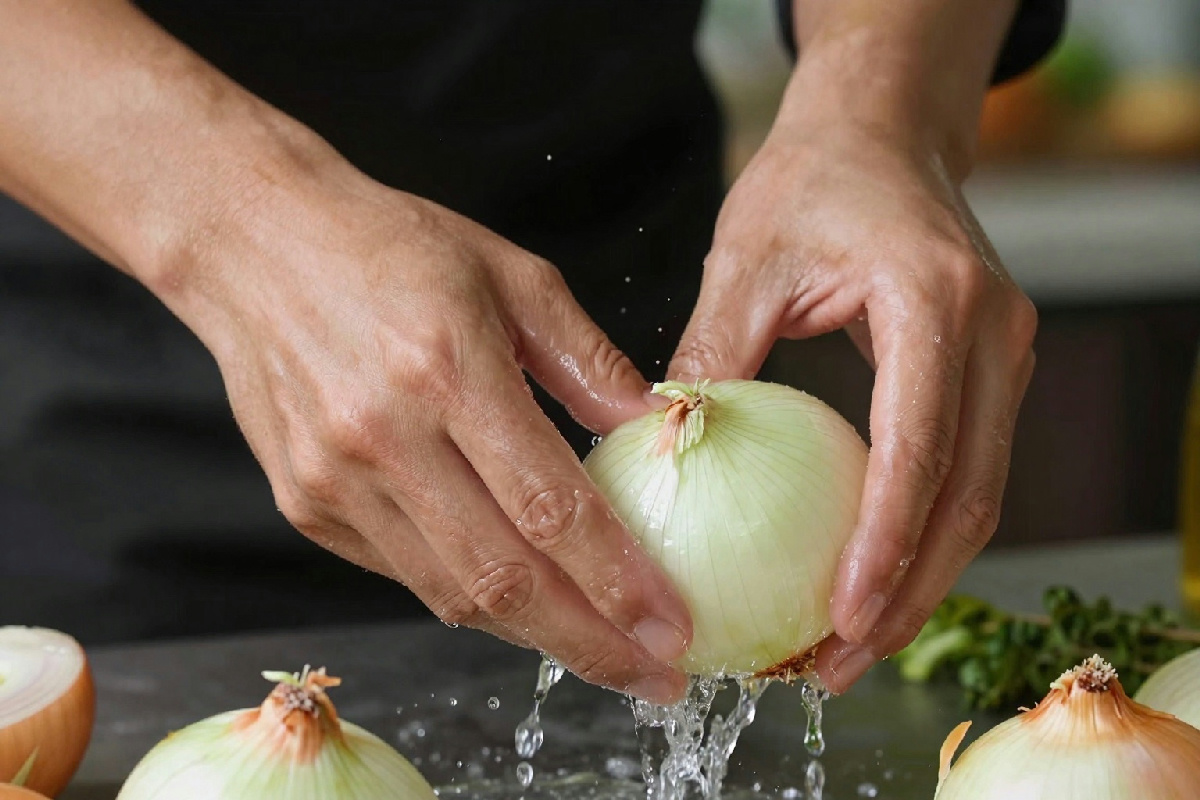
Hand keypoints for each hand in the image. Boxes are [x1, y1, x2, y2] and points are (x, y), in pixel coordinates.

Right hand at [164, 167, 691, 702]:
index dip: (620, 582)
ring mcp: (335, 480)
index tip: (673, 626)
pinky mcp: (306, 505)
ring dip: (536, 635)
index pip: (551, 509)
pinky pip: (406, 574)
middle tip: (656, 679)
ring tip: (603, 651)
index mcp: (449, 368)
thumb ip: (587, 359)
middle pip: (504, 579)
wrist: (256, 245)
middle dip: (592, 644)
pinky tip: (520, 597)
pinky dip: (472, 596)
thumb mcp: (511, 274)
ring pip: (452, 594)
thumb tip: (653, 424)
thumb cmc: (389, 247)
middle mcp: (386, 436)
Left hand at [668, 115, 1035, 692]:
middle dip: (910, 596)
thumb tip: (662, 446)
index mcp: (938, 301)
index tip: (841, 614)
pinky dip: (919, 537)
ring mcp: (1006, 356)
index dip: (887, 542)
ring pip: (979, 497)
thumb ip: (714, 352)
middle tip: (836, 663)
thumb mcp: (745, 257)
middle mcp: (995, 334)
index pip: (923, 445)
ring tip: (847, 647)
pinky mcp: (990, 374)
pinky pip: (964, 472)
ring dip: (919, 582)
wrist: (881, 133)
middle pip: (971, 496)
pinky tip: (865, 580)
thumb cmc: (810, 181)